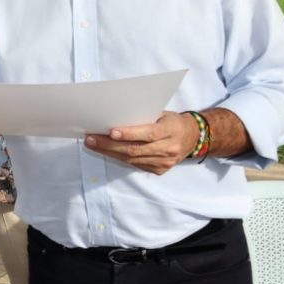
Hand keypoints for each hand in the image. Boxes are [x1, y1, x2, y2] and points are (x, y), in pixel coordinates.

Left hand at [84, 111, 198, 174]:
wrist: (193, 137)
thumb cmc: (171, 121)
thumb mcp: (162, 113)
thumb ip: (143, 117)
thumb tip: (113, 116)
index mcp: (171, 130)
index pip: (149, 134)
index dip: (129, 134)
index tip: (110, 132)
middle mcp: (169, 148)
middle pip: (135, 149)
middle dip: (109, 144)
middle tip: (91, 139)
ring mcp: (165, 162)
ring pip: (132, 159)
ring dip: (109, 152)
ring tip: (93, 144)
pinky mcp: (160, 170)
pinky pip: (135, 164)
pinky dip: (119, 157)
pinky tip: (106, 151)